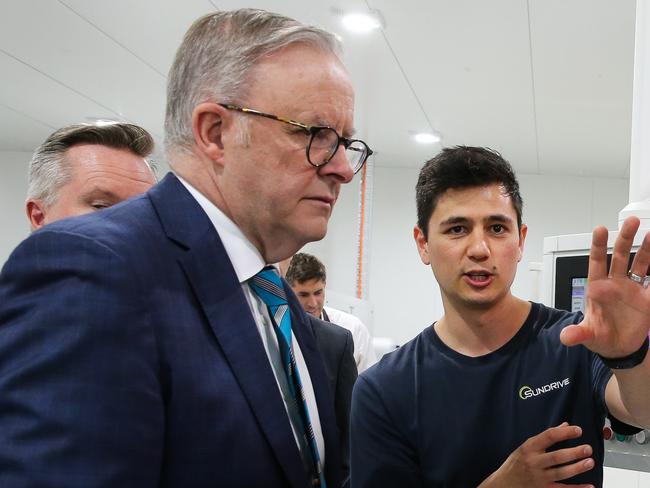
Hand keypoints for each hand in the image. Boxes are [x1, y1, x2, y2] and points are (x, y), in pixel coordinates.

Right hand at [478, 423, 594, 487]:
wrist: (503, 484)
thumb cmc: (516, 464)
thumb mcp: (525, 447)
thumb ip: (545, 438)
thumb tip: (564, 426)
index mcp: (529, 448)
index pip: (548, 437)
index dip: (564, 433)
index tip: (578, 430)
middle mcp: (534, 462)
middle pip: (556, 456)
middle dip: (573, 452)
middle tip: (587, 448)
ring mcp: (539, 477)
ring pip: (561, 473)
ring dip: (577, 468)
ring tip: (589, 462)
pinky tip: (588, 486)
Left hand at [560, 216, 649, 356]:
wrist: (617, 348)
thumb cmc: (599, 336)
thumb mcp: (587, 335)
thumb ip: (578, 334)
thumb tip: (566, 337)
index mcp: (597, 287)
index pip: (596, 261)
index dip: (598, 245)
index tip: (600, 229)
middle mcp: (615, 283)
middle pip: (619, 256)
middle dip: (624, 238)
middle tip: (631, 221)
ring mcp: (632, 289)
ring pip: (639, 263)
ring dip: (646, 248)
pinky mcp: (646, 299)